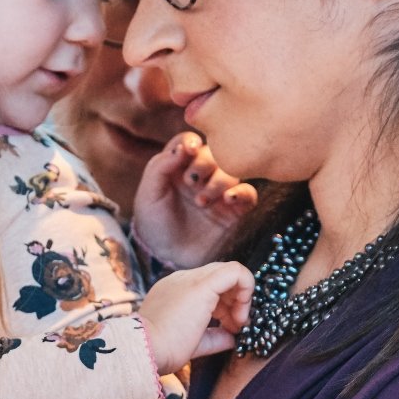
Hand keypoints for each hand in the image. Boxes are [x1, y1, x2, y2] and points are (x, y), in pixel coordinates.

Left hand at [132, 132, 258, 268]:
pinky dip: (241, 192)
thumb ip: (161, 167)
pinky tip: (228, 200)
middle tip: (192, 182)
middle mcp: (202, 174)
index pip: (190, 141)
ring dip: (219, 181)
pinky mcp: (235, 210)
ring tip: (201, 202)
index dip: (191, 142)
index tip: (189, 150)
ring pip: (233, 170)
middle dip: (205, 163)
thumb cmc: (155, 224)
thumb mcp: (149, 194)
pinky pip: (249, 194)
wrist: (167, 257)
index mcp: (179, 165)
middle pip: (214, 152)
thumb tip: (184, 147)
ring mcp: (220, 191)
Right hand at [138, 261, 254, 373]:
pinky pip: (236, 271)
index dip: (226, 306)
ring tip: (237, 324)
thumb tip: (232, 338)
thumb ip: (213, 338)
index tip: (229, 328)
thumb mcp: (192, 343)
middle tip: (236, 326)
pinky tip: (241, 314)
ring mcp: (190, 279)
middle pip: (220, 277)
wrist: (144, 349)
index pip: (209, 286)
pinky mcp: (202, 284)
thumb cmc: (162, 351)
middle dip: (235, 301)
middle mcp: (182, 280)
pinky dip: (247, 288)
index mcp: (175, 291)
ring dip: (241, 298)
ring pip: (229, 272)